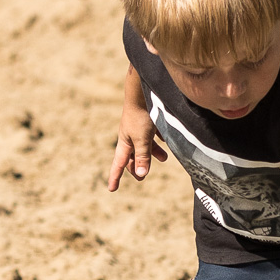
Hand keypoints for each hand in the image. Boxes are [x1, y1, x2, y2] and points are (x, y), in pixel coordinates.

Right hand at [107, 67, 166, 190]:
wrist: (142, 90)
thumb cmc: (140, 115)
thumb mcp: (142, 139)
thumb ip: (143, 157)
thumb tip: (141, 176)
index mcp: (125, 142)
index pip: (119, 164)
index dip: (115, 177)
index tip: (112, 189)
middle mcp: (130, 136)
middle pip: (132, 156)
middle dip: (137, 166)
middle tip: (141, 177)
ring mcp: (139, 128)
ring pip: (145, 145)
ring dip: (153, 154)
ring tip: (164, 158)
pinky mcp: (148, 120)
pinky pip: (153, 133)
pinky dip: (159, 139)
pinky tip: (167, 139)